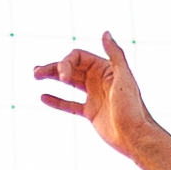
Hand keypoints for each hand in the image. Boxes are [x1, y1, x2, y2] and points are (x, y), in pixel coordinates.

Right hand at [35, 34, 164, 159]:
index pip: (78, 57)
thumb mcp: (124, 78)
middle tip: (36, 73)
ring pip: (69, 83)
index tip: (63, 78)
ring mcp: (94, 95)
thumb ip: (115, 54)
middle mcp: (99, 79)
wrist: (134, 136)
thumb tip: (105, 33)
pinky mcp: (90, 112)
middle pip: (71, 68)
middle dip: (53, 68)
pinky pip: (69, 103)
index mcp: (106, 69)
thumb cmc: (132, 107)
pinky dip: (56, 100)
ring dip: (52, 78)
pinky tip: (43, 97)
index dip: (66, 64)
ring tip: (35, 76)